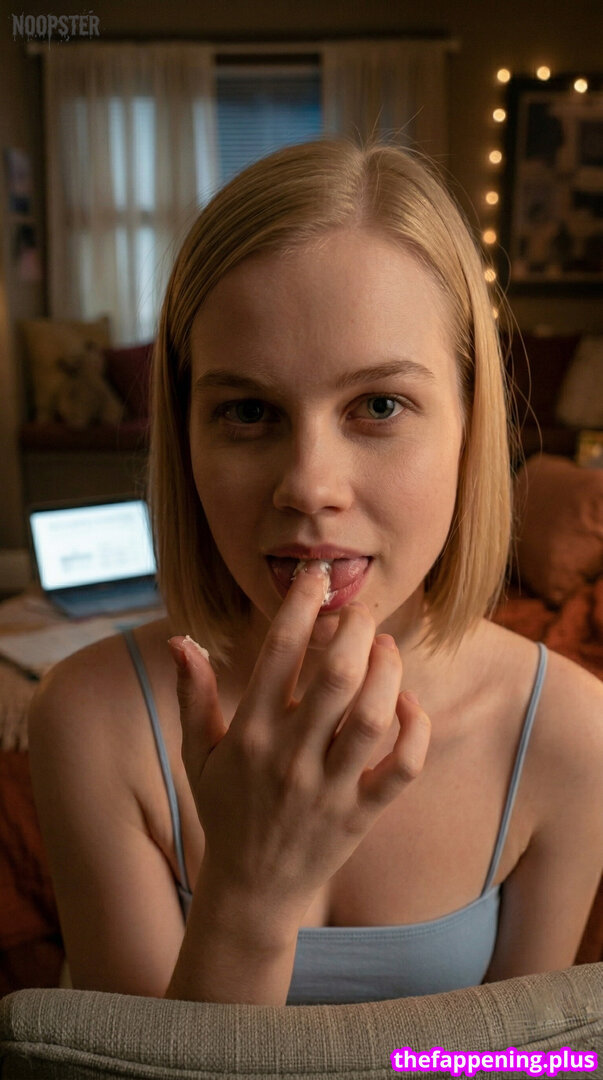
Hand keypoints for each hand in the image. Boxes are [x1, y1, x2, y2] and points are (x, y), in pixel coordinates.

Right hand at [168, 563, 430, 933]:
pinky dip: (415, 729)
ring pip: (374, 715)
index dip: (300, 604)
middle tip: (360, 611)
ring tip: (385, 647)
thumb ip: (193, 693)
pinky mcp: (362, 814)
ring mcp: (330, 788)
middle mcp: (290, 757)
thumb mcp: (198, 753)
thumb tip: (182, 638)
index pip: (279, 652)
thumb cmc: (226, 810)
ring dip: (388, 670)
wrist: (252, 889)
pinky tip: (406, 703)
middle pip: (338, 675)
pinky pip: (403, 767)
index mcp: (250, 733)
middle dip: (356, 629)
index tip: (314, 576)